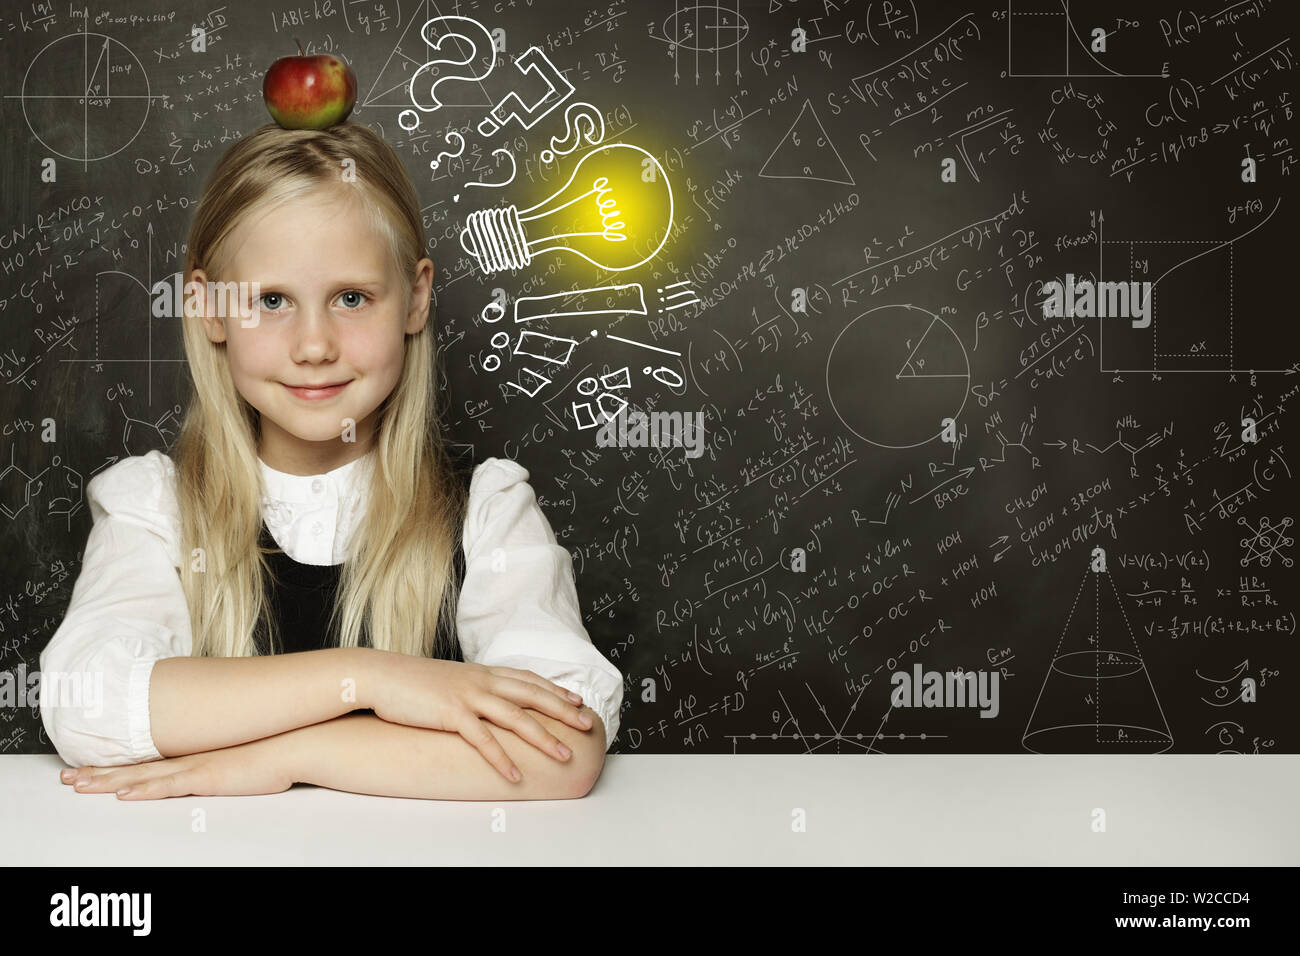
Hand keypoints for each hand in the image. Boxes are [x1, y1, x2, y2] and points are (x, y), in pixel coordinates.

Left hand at [58, 736, 293, 799]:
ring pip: (142, 775)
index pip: (146, 761)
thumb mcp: (241, 753)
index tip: (88, 768)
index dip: (115, 765)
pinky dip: (143, 789)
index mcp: (194, 754)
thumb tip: (215, 761)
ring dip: (108, 781)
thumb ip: (222, 757)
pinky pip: (169, 786)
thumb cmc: (274, 749)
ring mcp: (196, 766)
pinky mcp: (208, 777)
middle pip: (135, 767)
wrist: (296, 742)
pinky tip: (122, 794)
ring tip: (78, 785)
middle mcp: (189, 758)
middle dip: (97, 773)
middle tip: (66, 778)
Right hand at [368, 655, 595, 782]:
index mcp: (482, 672)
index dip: (555, 689)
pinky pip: (483, 740)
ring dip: (543, 738)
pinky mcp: (451, 714)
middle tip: (586, 725)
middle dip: (563, 710)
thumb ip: (471, 688)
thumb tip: (486, 701)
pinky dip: (502, 759)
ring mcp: (468, 697)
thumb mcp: (450, 680)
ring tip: (564, 755)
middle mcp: (481, 681)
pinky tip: (516, 776)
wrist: (380, 675)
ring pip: (516, 718)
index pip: (528, 679)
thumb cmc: (412, 682)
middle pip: (532, 695)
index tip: (577, 700)